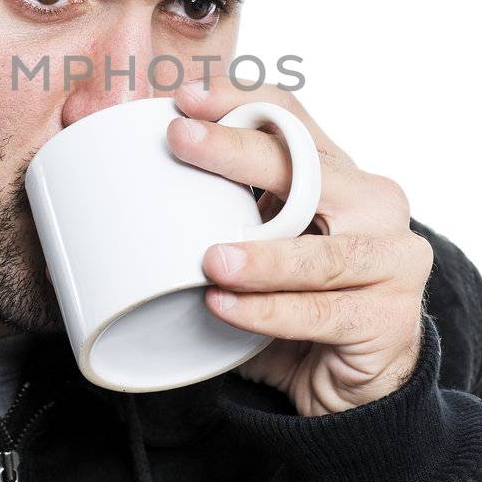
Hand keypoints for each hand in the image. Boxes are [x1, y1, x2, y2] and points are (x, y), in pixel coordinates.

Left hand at [167, 80, 432, 416]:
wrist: (352, 382)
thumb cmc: (290, 300)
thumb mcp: (251, 245)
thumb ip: (203, 212)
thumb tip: (87, 171)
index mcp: (340, 172)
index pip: (294, 118)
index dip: (242, 100)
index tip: (185, 99)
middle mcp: (376, 202)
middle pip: (309, 167)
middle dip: (239, 151)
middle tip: (180, 140)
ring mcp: (394, 258)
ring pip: (322, 252)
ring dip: (262, 255)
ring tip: (208, 260)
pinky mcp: (389, 317)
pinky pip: (321, 312)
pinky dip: (268, 312)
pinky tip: (224, 308)